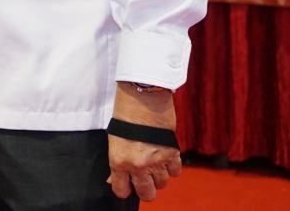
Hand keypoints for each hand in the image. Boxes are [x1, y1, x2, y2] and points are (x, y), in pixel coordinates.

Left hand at [107, 83, 181, 201]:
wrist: (142, 94)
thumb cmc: (124, 113)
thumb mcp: (114, 138)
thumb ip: (117, 161)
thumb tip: (114, 179)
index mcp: (119, 160)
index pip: (122, 190)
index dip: (124, 189)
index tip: (126, 186)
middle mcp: (138, 164)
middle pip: (147, 194)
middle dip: (145, 191)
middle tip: (143, 182)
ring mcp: (156, 160)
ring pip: (162, 183)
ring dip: (158, 176)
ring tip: (152, 164)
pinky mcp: (172, 152)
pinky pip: (176, 171)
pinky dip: (171, 167)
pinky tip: (164, 158)